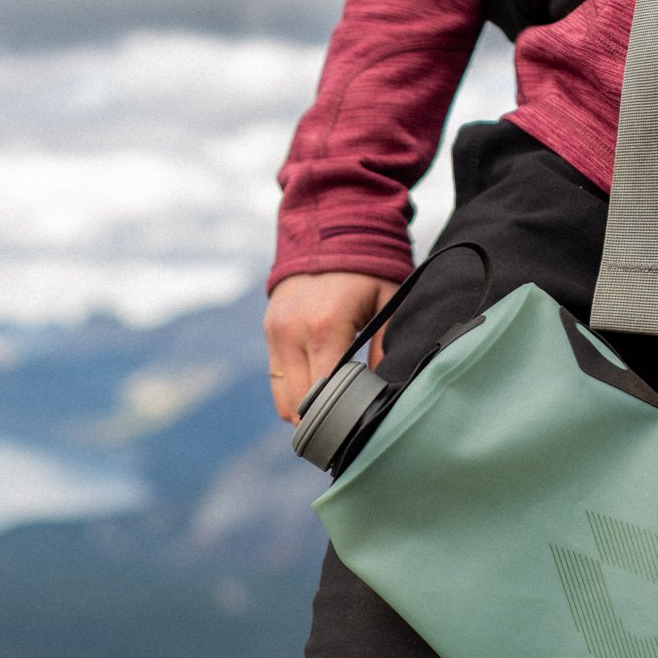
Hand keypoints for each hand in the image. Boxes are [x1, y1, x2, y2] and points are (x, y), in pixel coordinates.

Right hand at [263, 271, 398, 423]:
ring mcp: (276, 332)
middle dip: (321, 419)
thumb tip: (384, 390)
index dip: (337, 416)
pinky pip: (277, 379)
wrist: (329, 231)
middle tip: (346, 426)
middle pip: (298, 403)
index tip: (355, 425)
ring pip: (282, 398)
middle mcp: (292, 332)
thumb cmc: (368, 270)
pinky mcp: (269, 331)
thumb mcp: (388, 304)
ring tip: (331, 412)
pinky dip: (294, 391)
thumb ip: (386, 348)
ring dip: (304, 410)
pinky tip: (318, 388)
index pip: (323, 392)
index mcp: (325, 326)